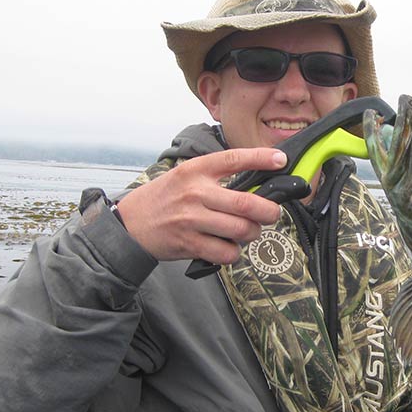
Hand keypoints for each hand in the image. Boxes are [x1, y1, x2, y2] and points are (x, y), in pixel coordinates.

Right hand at [115, 148, 285, 262]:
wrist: (130, 224)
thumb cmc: (163, 199)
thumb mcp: (185, 176)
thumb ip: (215, 177)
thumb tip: (256, 183)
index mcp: (195, 171)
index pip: (233, 159)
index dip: (260, 158)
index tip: (280, 160)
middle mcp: (195, 193)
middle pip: (246, 203)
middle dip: (268, 211)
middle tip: (272, 213)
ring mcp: (192, 219)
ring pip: (240, 230)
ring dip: (252, 234)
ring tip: (248, 231)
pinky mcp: (189, 243)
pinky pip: (226, 252)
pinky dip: (234, 252)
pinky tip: (228, 246)